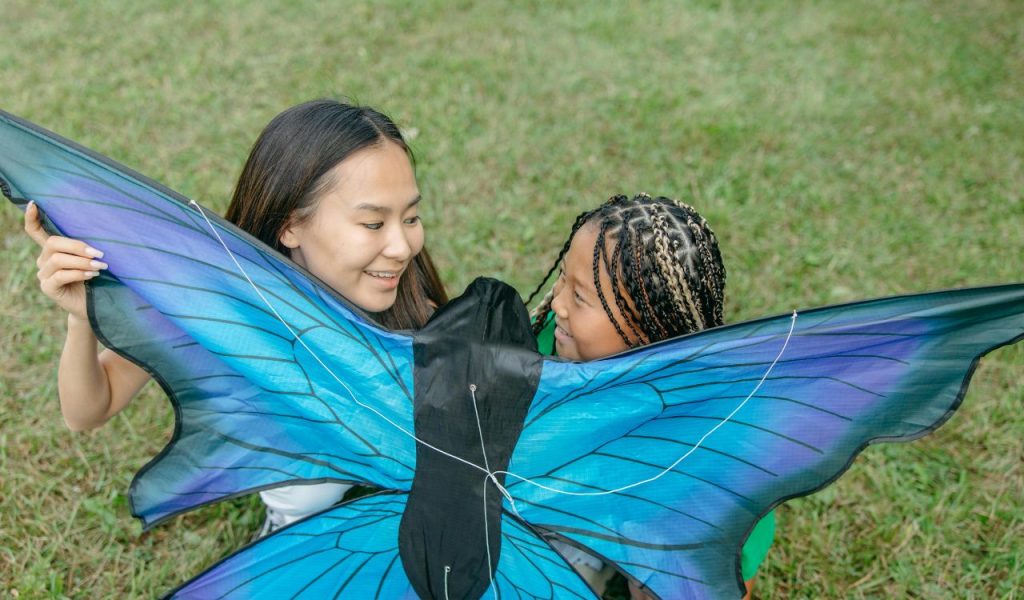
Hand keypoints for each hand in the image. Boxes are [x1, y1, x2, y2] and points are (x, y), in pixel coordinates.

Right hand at [24, 201, 106, 320]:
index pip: (35, 231)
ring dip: (82, 261)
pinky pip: (61, 275)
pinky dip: (79, 273)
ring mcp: (43, 274)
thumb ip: (87, 246)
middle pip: (52, 243)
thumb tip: (100, 229)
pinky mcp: (48, 288)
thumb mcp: (90, 258)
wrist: (92, 305)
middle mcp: (43, 260)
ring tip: (100, 265)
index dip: (32, 218)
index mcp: (52, 249)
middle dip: (77, 246)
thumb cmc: (94, 278)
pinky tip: (92, 274)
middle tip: (99, 253)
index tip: (34, 204)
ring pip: (58, 260)